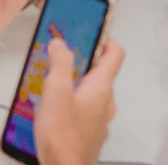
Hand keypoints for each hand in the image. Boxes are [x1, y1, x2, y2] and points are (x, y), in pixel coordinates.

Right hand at [35, 37, 124, 164]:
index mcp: (101, 88)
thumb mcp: (56, 91)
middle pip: (101, 71)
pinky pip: (85, 109)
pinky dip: (72, 101)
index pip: (115, 53)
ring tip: (52, 81)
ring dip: (75, 82)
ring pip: (92, 91)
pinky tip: (53, 107)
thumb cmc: (63, 138)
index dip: (105, 37)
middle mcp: (105, 103)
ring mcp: (99, 119)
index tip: (90, 29)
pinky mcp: (89, 132)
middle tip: (63, 54)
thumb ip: (60, 63)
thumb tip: (60, 44)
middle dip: (82, 59)